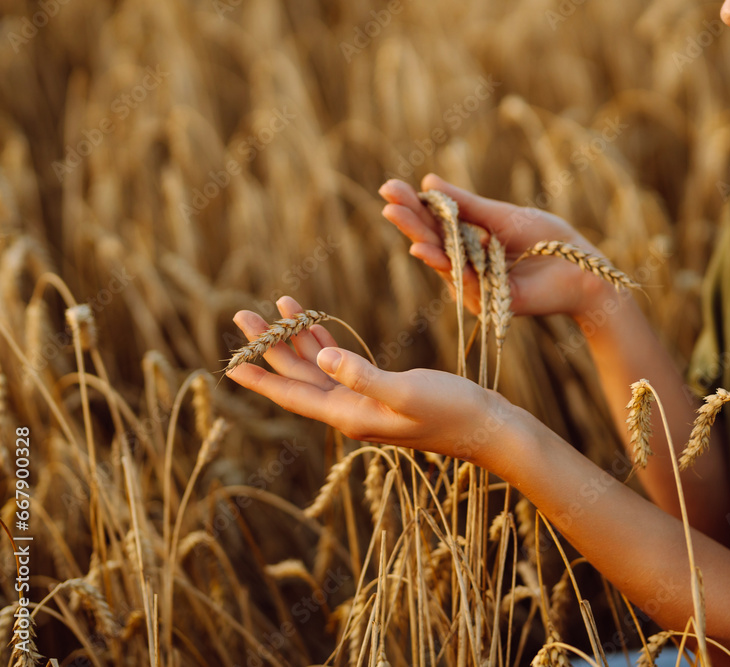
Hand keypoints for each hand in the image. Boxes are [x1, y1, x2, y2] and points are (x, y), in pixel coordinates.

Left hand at [226, 296, 519, 462]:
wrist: (489, 429)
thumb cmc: (454, 411)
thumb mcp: (408, 391)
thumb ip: (363, 376)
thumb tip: (323, 359)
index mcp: (351, 414)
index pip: (294, 395)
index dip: (261, 378)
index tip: (229, 364)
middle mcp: (351, 411)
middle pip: (299, 378)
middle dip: (270, 347)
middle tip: (241, 315)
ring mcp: (366, 403)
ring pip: (319, 369)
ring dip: (297, 341)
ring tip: (276, 308)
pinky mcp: (383, 392)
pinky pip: (342, 366)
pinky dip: (327, 345)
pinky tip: (318, 328)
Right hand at [380, 174, 618, 319]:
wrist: (583, 267)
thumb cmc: (548, 239)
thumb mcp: (501, 216)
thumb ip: (466, 205)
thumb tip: (429, 180)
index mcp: (469, 243)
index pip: (435, 224)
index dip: (413, 207)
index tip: (389, 188)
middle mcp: (468, 267)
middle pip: (434, 244)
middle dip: (410, 223)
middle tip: (387, 203)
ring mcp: (478, 288)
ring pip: (445, 264)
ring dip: (423, 243)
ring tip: (402, 224)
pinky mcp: (493, 304)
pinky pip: (468, 284)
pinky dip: (450, 267)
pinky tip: (428, 249)